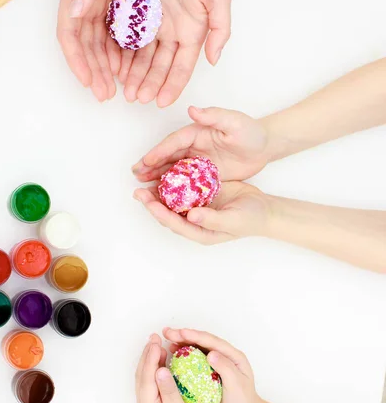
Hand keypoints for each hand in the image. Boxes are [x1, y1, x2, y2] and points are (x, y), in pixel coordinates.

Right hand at [57, 0, 156, 101]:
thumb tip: (74, 13)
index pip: (71, 34)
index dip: (78, 60)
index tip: (89, 82)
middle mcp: (90, 1)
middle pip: (89, 45)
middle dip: (96, 71)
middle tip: (106, 93)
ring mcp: (109, 3)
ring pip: (106, 43)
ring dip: (111, 66)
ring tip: (121, 87)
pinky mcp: (128, 2)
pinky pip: (124, 34)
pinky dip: (127, 52)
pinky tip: (134, 67)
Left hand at [121, 0, 230, 106]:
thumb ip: (220, 29)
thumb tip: (214, 59)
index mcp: (192, 32)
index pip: (181, 67)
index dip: (172, 85)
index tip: (161, 102)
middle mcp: (172, 30)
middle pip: (159, 66)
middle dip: (149, 84)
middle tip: (137, 99)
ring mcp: (154, 20)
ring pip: (142, 54)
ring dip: (134, 73)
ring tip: (125, 88)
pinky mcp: (137, 6)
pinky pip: (127, 34)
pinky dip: (122, 51)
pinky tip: (115, 64)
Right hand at [133, 106, 269, 181]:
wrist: (264, 147)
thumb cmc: (251, 132)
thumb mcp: (234, 121)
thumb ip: (214, 115)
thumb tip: (192, 109)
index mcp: (196, 132)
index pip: (174, 142)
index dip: (159, 151)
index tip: (146, 161)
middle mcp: (193, 146)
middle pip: (167, 156)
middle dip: (151, 165)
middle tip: (135, 174)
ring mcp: (197, 161)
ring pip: (172, 169)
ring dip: (157, 177)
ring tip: (142, 186)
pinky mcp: (203, 174)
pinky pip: (184, 182)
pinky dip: (172, 187)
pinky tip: (162, 195)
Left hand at [134, 181, 270, 244]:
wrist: (264, 209)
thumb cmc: (250, 219)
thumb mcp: (233, 219)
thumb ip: (212, 219)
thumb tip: (191, 216)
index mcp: (199, 231)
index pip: (173, 222)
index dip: (158, 211)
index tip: (146, 200)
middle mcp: (195, 221)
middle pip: (168, 213)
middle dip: (152, 202)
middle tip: (137, 190)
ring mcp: (198, 207)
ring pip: (174, 201)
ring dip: (160, 192)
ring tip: (145, 180)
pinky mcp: (203, 195)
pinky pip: (185, 189)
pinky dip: (175, 182)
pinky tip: (166, 171)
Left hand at [136, 334, 208, 402]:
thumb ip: (169, 391)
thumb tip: (159, 370)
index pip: (146, 378)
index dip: (150, 359)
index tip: (156, 343)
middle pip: (143, 374)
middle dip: (147, 355)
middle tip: (155, 337)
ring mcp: (151, 402)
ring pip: (147, 375)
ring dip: (151, 359)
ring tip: (158, 343)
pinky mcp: (158, 400)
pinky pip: (154, 379)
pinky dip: (157, 366)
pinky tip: (165, 358)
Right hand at [163, 328, 262, 402]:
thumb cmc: (242, 400)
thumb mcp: (236, 384)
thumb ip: (225, 368)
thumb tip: (211, 353)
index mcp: (233, 355)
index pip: (212, 342)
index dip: (196, 336)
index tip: (181, 333)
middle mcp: (224, 355)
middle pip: (203, 341)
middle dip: (185, 335)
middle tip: (168, 332)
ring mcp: (216, 361)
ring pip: (197, 348)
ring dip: (183, 343)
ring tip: (168, 340)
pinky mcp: (209, 370)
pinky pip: (195, 359)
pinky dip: (184, 355)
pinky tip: (173, 354)